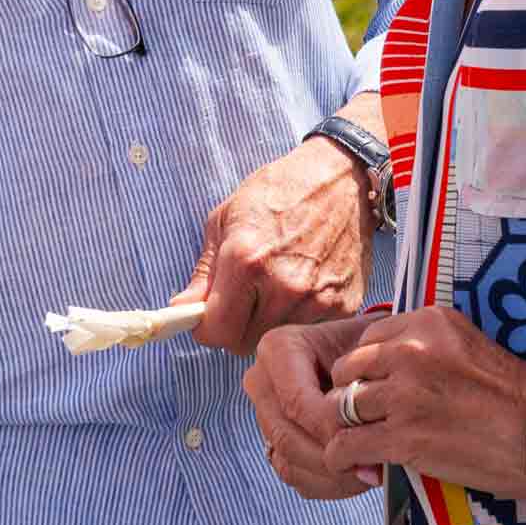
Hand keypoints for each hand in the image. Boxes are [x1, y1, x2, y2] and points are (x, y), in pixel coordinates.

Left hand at [172, 130, 375, 356]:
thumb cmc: (278, 191)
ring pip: (276, 342)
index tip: (207, 318)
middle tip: (240, 302)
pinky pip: (308, 333)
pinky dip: (298, 320)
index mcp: (246, 260)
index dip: (205, 328)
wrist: (340, 179)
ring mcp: (317, 299)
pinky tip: (300, 290)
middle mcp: (283, 285)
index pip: (216, 333)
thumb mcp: (225, 218)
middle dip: (234, 328)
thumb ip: (203, 272)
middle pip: (244, 345)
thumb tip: (181, 309)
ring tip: (272, 291)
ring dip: (267, 326)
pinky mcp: (344, 306)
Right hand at [244, 315, 380, 500]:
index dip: (330, 429)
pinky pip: (293, 475)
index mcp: (277, 349)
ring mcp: (263, 414)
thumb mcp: (369, 353)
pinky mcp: (272, 441)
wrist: (363, 355)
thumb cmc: (366, 350)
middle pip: (287, 437)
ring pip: (288, 462)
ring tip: (368, 473)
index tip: (366, 441)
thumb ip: (364, 384)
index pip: (297, 403)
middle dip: (331, 460)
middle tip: (370, 467)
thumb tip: (366, 432)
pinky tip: (354, 477)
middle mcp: (261, 381)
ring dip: (331, 477)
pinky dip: (325, 484)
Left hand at [320, 306, 525, 499]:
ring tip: (354, 440)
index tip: (373, 386)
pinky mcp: (404, 437)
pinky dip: (340, 455)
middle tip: (363, 415)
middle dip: (348, 393)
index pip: (367, 339)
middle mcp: (409, 351)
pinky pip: (347, 443)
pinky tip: (345, 461)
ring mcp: (404, 394)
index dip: (365, 367)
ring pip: (343, 407)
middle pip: (347, 369)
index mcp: (426, 322)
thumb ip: (424, 345)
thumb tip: (387, 362)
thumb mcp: (465, 343)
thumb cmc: (514, 395)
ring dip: (345, 426)